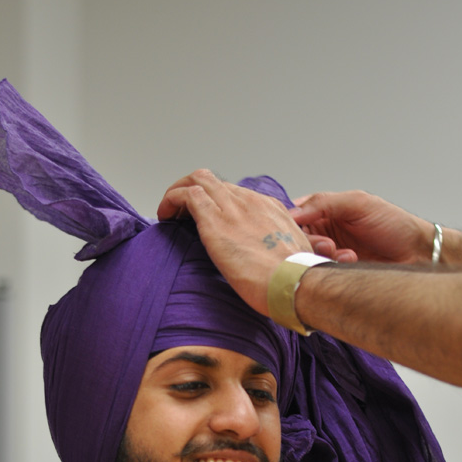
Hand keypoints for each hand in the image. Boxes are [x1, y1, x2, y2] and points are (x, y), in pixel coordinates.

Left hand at [158, 170, 344, 315]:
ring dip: (179, 193)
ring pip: (198, 180)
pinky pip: (186, 196)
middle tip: (183, 213)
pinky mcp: (214, 221)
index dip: (218, 203)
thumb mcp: (296, 257)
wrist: (294, 281)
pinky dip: (171, 201)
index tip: (209, 219)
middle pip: (216, 182)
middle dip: (195, 192)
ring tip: (170, 213)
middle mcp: (250, 202)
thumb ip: (284, 252)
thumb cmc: (296, 279)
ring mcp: (232, 208)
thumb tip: (278, 264)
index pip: (238, 195)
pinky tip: (165, 216)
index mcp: (271, 210)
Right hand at [291, 190, 434, 264]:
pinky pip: (321, 272)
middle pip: (297, 239)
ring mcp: (330, 253)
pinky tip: (351, 261)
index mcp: (327, 211)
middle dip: (308, 242)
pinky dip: (332, 267)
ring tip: (342, 253)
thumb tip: (293, 211)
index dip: (290, 222)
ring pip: (307, 257)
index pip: (295, 215)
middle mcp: (325, 231)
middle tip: (327, 244)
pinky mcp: (337, 272)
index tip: (295, 229)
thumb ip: (324, 202)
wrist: (417, 253)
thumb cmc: (395, 224)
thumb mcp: (359, 203)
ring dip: (322, 256)